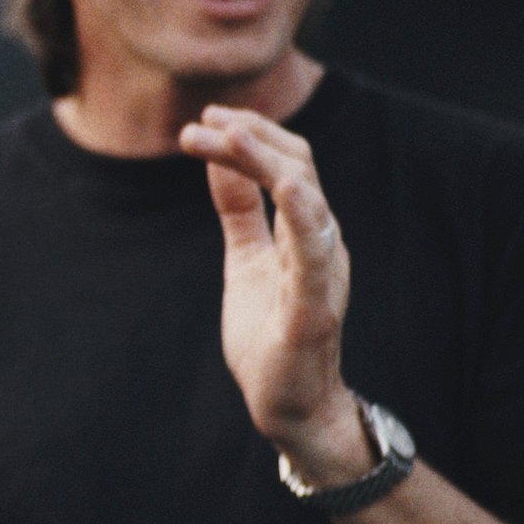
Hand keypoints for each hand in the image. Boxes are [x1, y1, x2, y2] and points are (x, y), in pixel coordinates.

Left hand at [179, 106, 367, 475]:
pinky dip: (305, 216)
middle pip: (298, 167)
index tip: (205, 117)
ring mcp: (322, 275)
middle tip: (200, 122)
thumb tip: (219, 159)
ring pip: (309, 200)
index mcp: (306, 232)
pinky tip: (289, 186)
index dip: (250, 133)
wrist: (290, 405)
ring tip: (229, 135)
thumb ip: (241, 211)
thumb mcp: (247, 258)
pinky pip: (316, 257)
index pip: (286, 162)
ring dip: (267, 162)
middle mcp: (322, 244)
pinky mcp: (314, 310)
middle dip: (249, 137)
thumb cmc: (272, 332)